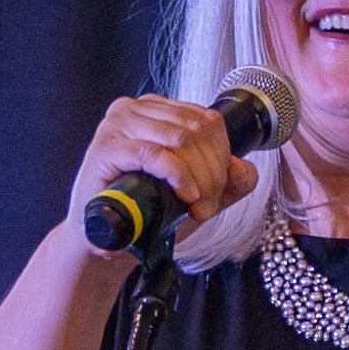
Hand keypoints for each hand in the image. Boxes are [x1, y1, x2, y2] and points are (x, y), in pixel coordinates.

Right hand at [64, 95, 259, 252]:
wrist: (105, 241)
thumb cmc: (145, 213)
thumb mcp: (197, 196)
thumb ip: (228, 182)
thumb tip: (243, 167)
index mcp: (157, 109)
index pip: (208, 120)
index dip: (222, 159)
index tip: (216, 194)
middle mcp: (136, 108)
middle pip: (197, 129)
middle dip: (211, 173)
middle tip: (205, 207)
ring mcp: (118, 124)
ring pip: (180, 139)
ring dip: (197, 179)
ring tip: (194, 207)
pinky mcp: (106, 147)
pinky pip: (154, 153)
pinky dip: (177, 175)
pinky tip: (185, 195)